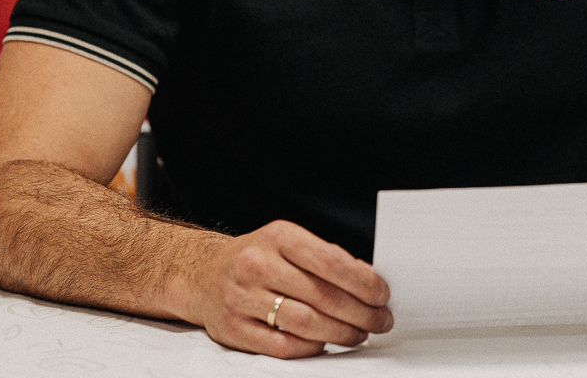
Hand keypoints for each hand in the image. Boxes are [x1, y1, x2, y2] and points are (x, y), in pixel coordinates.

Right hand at [186, 219, 392, 357]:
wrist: (203, 274)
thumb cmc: (258, 258)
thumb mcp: (289, 243)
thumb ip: (327, 258)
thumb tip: (370, 280)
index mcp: (278, 237)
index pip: (330, 261)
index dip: (363, 282)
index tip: (383, 294)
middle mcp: (258, 265)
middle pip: (322, 296)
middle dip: (360, 313)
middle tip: (380, 321)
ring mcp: (242, 298)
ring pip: (306, 324)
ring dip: (341, 333)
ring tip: (359, 334)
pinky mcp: (233, 329)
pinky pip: (283, 347)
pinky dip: (312, 349)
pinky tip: (325, 344)